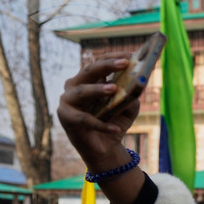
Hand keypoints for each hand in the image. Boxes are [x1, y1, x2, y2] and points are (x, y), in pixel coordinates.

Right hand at [57, 52, 139, 172]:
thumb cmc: (114, 122)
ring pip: (82, 91)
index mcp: (90, 80)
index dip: (114, 57)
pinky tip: (116, 129)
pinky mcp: (65, 117)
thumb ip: (132, 96)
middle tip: (124, 63)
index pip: (100, 62)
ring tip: (114, 89)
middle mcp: (75, 85)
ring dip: (98, 89)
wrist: (103, 148)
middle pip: (90, 71)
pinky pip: (85, 119)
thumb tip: (138, 86)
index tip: (130, 56)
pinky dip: (101, 125)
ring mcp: (68, 100)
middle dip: (107, 65)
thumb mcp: (127, 108)